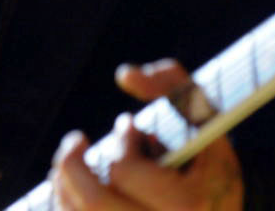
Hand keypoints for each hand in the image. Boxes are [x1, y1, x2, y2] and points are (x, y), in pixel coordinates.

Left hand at [52, 60, 243, 209]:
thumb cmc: (212, 163)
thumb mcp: (207, 118)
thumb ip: (171, 83)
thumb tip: (125, 76)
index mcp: (189, 206)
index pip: (127, 171)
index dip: (121, 141)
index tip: (128, 125)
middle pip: (95, 203)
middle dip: (72, 165)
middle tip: (75, 142)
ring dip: (62, 188)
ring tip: (67, 164)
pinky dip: (67, 209)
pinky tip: (67, 191)